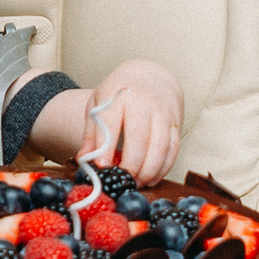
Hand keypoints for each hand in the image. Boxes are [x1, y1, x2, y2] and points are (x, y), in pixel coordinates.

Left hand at [77, 62, 183, 184]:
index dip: (106, 147)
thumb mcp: (98, 105)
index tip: (102, 167)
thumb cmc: (119, 93)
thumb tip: (83, 160)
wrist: (149, 75)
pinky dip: (163, 168)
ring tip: (136, 182)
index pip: (111, 123)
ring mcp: (162, 112)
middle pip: (139, 139)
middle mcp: (143, 102)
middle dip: (131, 165)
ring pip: (160, 147)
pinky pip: (173, 149)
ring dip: (149, 170)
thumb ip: (91, 133)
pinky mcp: (175, 122)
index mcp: (118, 96)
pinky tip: (152, 177)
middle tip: (121, 181)